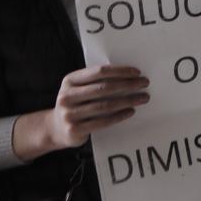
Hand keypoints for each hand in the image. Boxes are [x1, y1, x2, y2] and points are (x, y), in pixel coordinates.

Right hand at [16, 65, 149, 159]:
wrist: (56, 128)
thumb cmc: (76, 103)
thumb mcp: (80, 88)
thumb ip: (97, 81)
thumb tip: (130, 74)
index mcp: (70, 80)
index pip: (99, 72)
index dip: (120, 71)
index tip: (137, 72)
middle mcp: (67, 96)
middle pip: (104, 88)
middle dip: (128, 85)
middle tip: (145, 83)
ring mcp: (69, 114)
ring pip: (105, 105)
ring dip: (128, 100)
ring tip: (143, 98)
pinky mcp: (74, 129)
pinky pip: (102, 121)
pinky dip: (119, 115)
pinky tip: (131, 111)